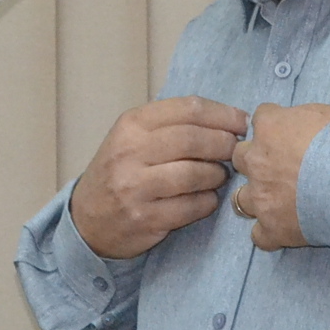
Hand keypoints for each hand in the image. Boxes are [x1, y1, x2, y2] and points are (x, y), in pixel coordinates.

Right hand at [69, 96, 249, 258]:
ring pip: (195, 174)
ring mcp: (135, 187)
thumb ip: (173, 125)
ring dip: (217, 175)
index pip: (188, 109)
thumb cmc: (121, 171)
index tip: (241, 122)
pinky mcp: (145, 218)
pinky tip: (207, 199)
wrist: (87, 220)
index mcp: (131, 124)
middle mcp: (130, 152)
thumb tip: (229, 120)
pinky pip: (191, 207)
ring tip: (219, 176)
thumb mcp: (134, 137)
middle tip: (236, 151)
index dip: (223, 114)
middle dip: (225, 144)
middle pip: (194, 139)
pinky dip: (208, 202)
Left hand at [229, 81, 329, 250]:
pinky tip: (283, 230)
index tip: (289, 131)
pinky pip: (259, 236)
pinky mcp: (272, 228)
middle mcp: (258, 160)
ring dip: (256, 198)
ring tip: (277, 200)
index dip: (274, 124)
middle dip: (256, 160)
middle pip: (240, 156)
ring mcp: (262, 197)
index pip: (261, 117)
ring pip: (241, 198)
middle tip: (281, 165)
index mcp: (271, 126)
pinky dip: (268, 234)